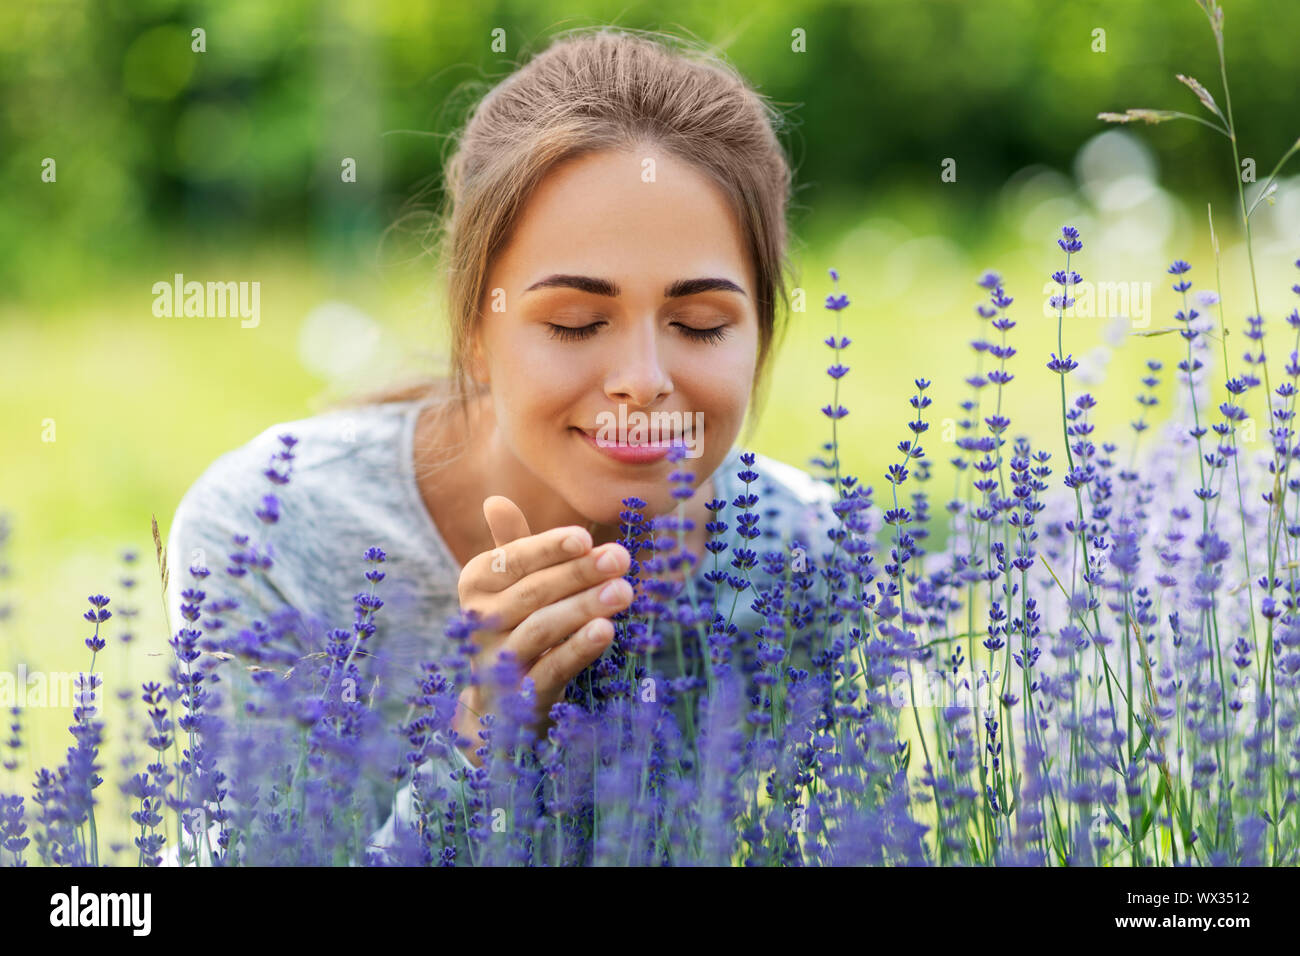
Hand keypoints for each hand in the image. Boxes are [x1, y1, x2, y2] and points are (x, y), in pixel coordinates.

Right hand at [452, 495, 632, 764]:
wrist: (501, 702)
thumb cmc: (516, 624)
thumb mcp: (513, 585)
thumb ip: (513, 546)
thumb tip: (495, 501)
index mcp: (476, 583)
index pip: (512, 560)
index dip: (548, 548)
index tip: (585, 537)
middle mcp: (478, 620)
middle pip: (533, 591)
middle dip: (579, 573)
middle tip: (620, 558)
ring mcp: (497, 660)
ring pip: (542, 627)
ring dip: (584, 606)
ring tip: (623, 590)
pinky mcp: (520, 695)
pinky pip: (551, 667)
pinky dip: (578, 648)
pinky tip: (606, 630)